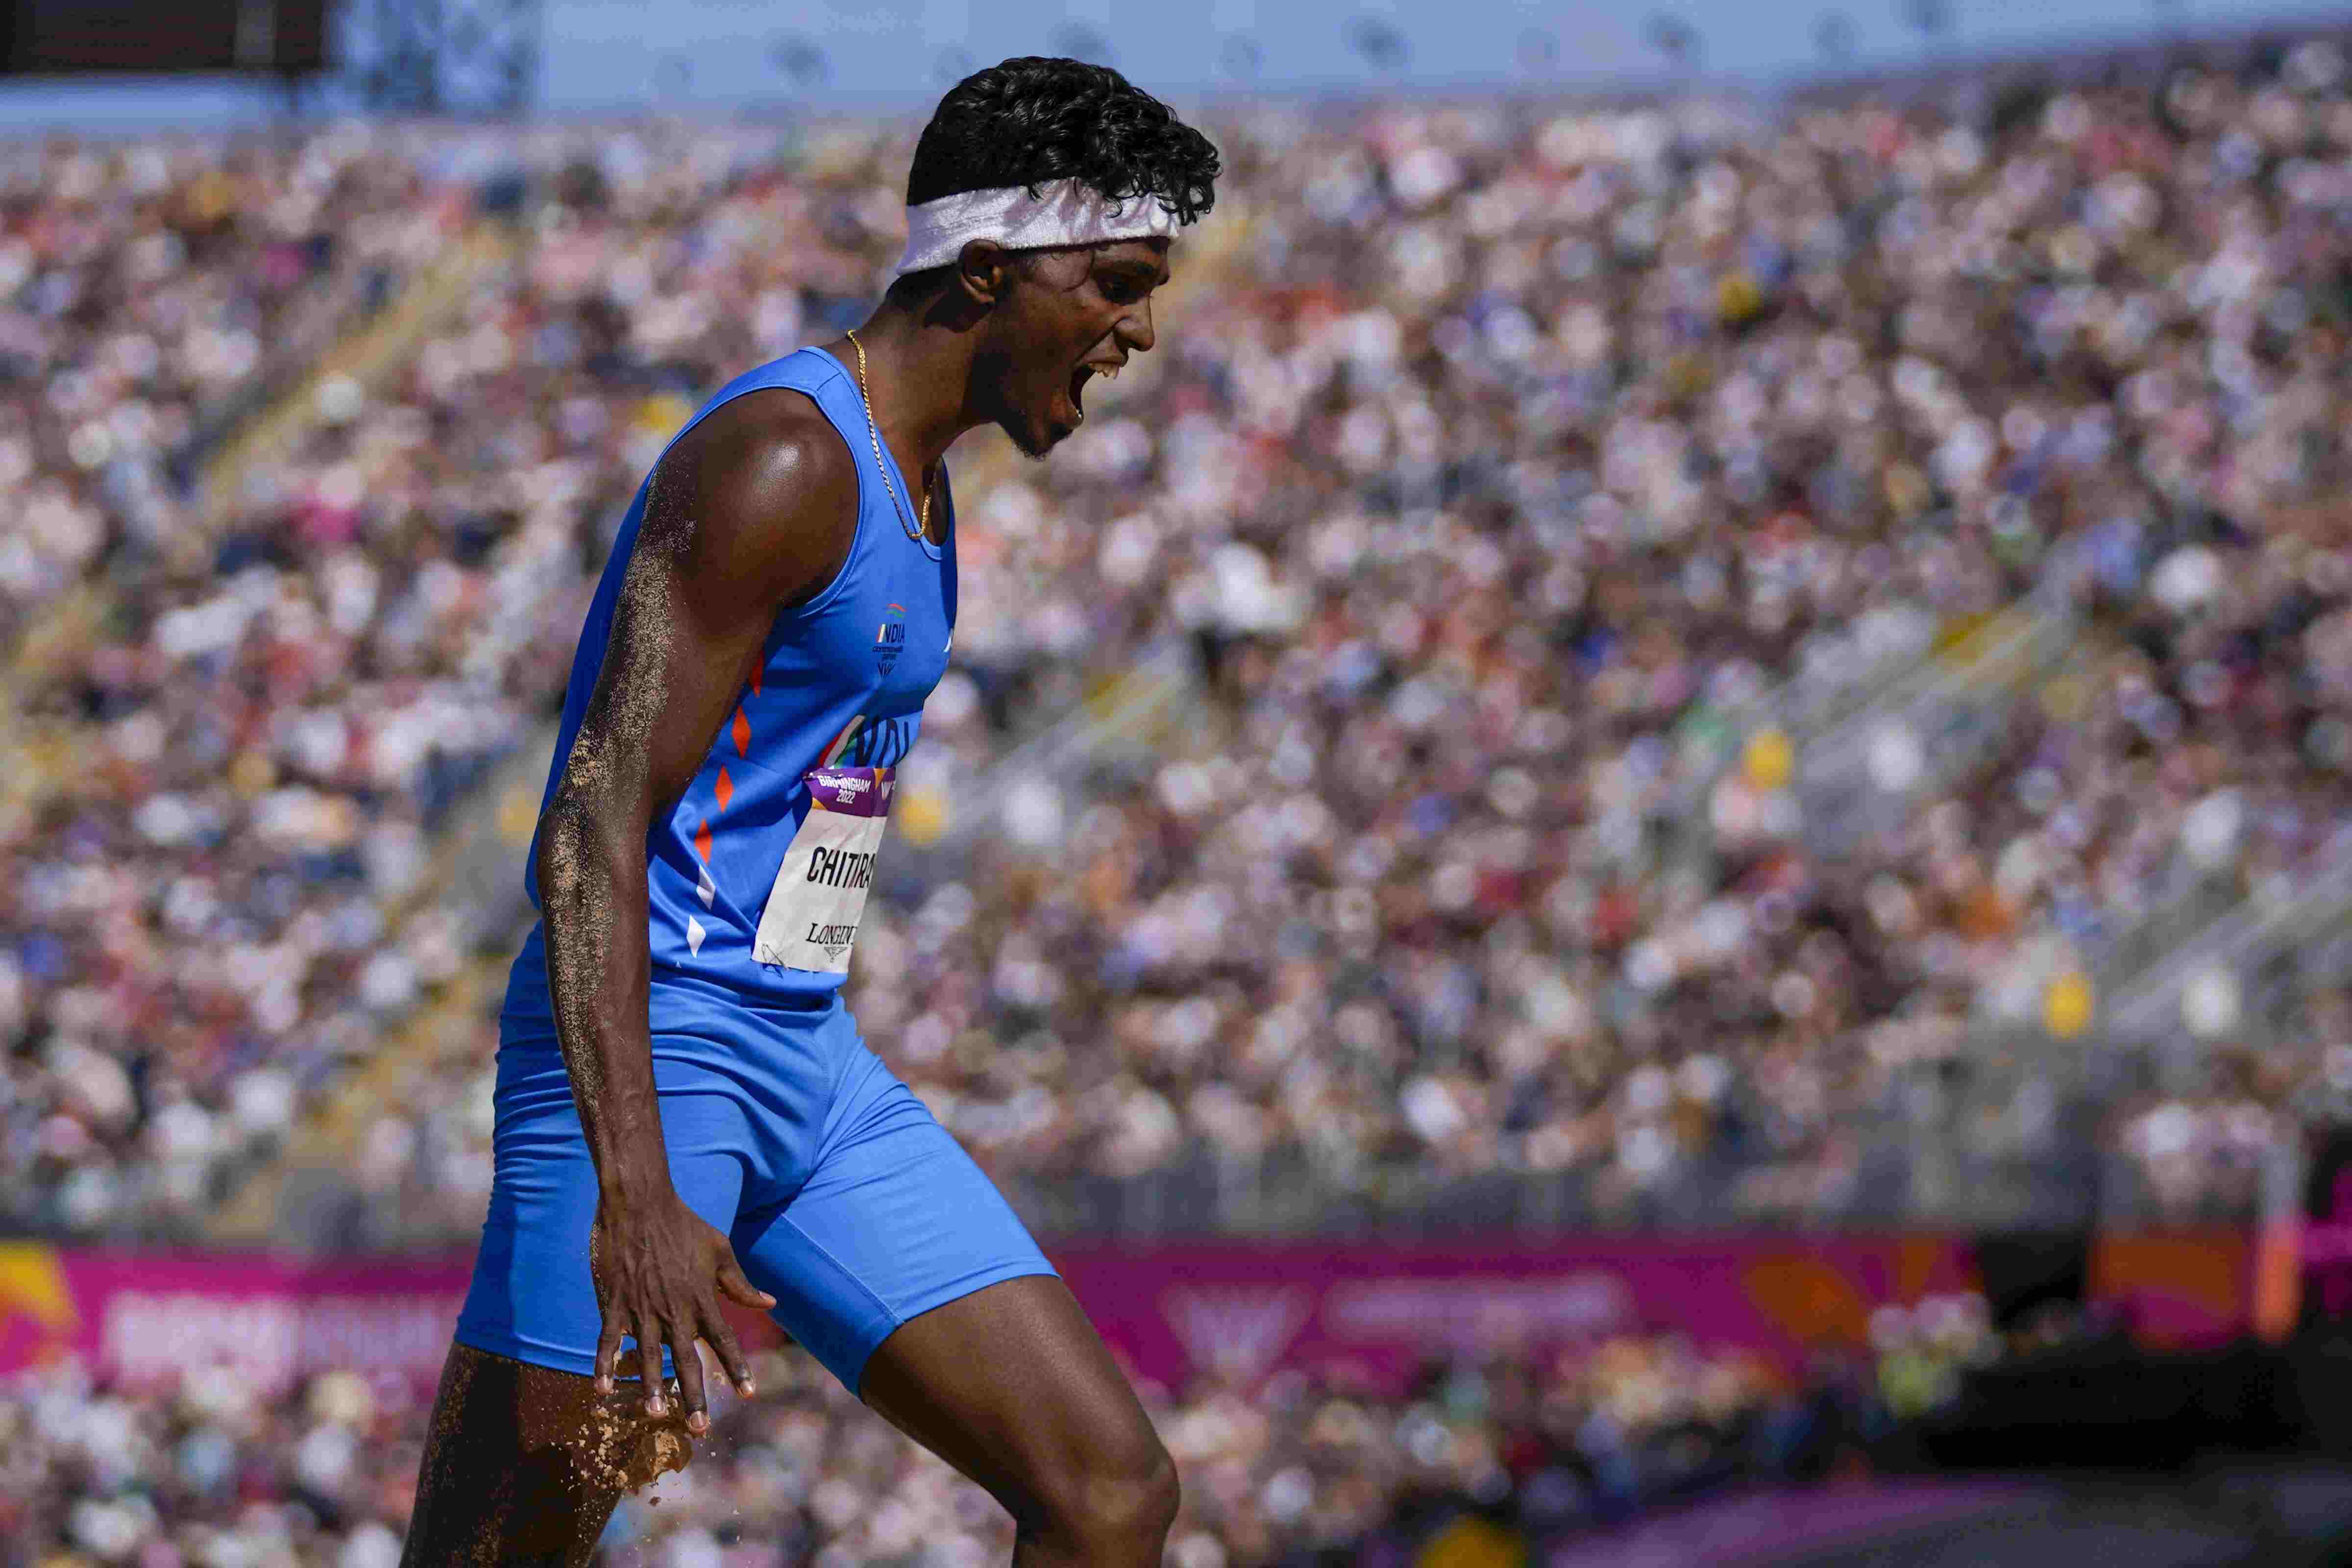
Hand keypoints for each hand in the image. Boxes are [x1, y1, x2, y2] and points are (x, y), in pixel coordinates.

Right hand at [588, 1187, 776, 1433]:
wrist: (641, 1202)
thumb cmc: (684, 1224)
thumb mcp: (719, 1251)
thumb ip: (740, 1284)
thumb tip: (769, 1303)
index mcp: (702, 1298)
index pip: (724, 1341)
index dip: (737, 1368)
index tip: (749, 1394)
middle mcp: (675, 1309)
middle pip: (687, 1360)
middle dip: (694, 1395)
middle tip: (699, 1428)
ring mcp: (643, 1307)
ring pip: (649, 1355)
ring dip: (651, 1387)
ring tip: (654, 1415)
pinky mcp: (615, 1301)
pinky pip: (609, 1339)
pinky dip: (605, 1364)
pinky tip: (602, 1390)